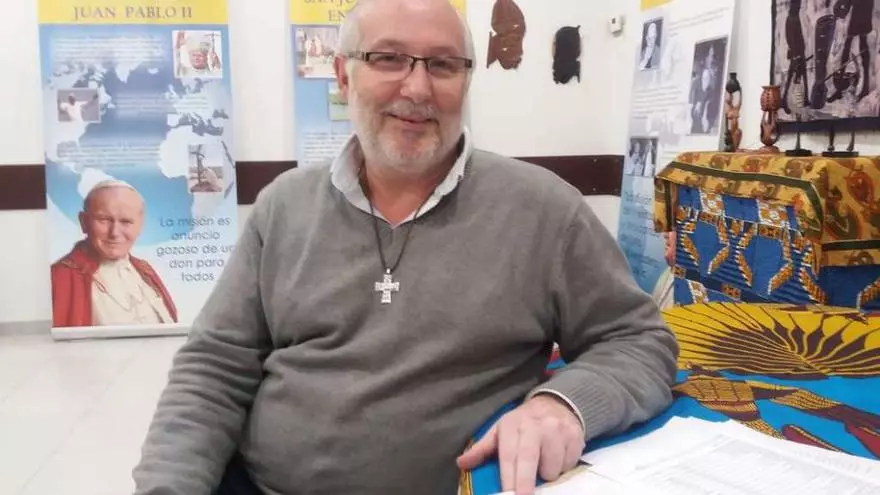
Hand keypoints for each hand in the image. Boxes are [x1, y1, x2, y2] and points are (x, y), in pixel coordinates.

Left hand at [456, 395, 584, 494]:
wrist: (556, 404)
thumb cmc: (523, 423)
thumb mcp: (501, 431)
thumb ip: (482, 449)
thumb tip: (461, 463)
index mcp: (513, 425)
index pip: (509, 454)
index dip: (508, 477)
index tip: (508, 493)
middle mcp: (536, 426)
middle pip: (529, 460)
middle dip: (525, 483)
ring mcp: (558, 430)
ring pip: (553, 467)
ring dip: (548, 474)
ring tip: (543, 465)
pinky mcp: (576, 436)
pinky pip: (569, 464)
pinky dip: (563, 467)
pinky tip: (557, 457)